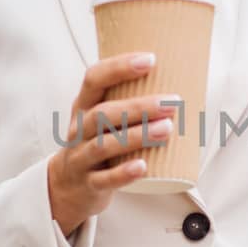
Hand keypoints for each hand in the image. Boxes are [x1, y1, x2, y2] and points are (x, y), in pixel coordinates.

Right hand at [45, 52, 176, 234]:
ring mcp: (80, 158)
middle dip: (138, 106)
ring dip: (136, 136)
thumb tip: (181, 80)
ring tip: (167, 130)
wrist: (66, 187)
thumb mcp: (101, 120)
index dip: (119, 67)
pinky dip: (123, 173)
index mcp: (83, 107)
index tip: (151, 59)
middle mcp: (78, 130)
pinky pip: (104, 179)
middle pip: (102, 113)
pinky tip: (143, 167)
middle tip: (172, 103)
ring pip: (103, 144)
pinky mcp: (88, 184)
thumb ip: (128, 102)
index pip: (94, 79)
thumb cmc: (95, 144)